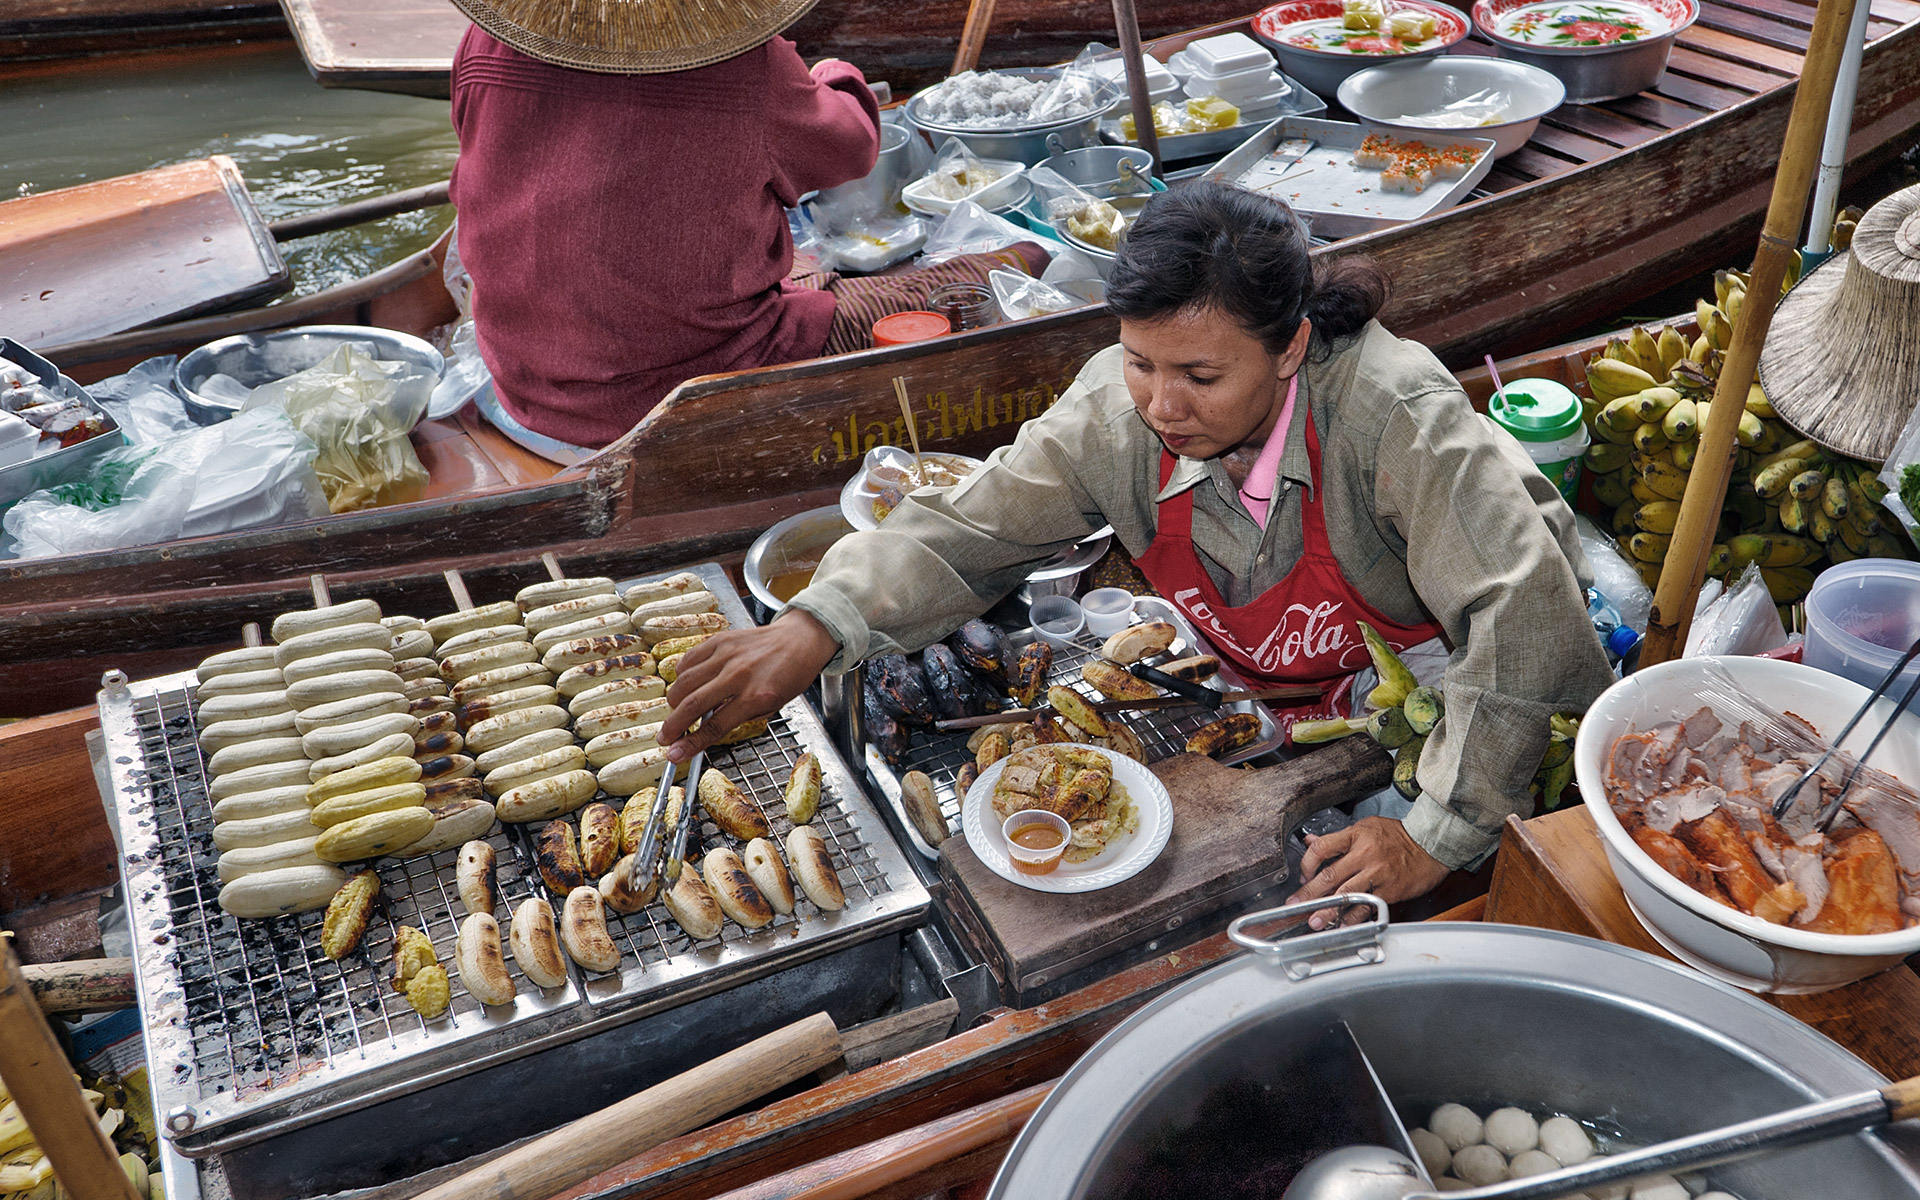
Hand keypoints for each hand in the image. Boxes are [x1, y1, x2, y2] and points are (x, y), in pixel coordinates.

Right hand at [659, 608, 839, 761]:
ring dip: (674, 702)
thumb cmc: (789, 676)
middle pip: (692, 705)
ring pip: (684, 682)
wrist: (798, 641)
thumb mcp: (771, 707)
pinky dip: (681, 676)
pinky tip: (686, 685)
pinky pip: (688, 660)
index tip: (675, 754)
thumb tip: (705, 731)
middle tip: (665, 738)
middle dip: (672, 726)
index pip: (715, 726)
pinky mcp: (719, 641)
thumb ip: (738, 718)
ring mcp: (726, 655)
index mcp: (756, 696)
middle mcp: (739, 675)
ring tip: (677, 712)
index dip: (691, 744)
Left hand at [1285, 817, 1450, 929]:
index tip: (1303, 877)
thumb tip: (1311, 842)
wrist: (1432, 844)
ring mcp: (1377, 873)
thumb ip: (1337, 838)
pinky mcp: (1389, 890)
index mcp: (1355, 835)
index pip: (1322, 848)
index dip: (1307, 864)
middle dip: (1309, 893)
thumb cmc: (1399, 836)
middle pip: (1329, 875)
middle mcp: (1364, 854)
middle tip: (1294, 906)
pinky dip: (1354, 918)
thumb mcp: (1366, 828)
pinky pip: (1367, 906)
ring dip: (1327, 910)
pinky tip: (1343, 926)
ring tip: (1314, 921)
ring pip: (1346, 894)